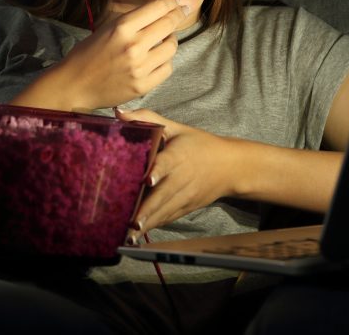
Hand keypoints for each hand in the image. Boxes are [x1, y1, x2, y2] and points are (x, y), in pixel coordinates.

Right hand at [14, 0, 188, 110]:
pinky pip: (167, 68)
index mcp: (122, 27)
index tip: (175, 0)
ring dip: (170, 40)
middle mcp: (134, 45)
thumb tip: (159, 9)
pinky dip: (165, 62)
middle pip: (169, 24)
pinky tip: (157, 60)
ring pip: (172, 47)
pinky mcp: (143, 85)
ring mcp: (140, 67)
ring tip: (163, 40)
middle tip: (180, 12)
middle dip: (177, 15)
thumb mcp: (108, 28)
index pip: (158, 7)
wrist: (75, 85)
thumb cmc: (88, 53)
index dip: (171, 1)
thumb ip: (133, 20)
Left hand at [116, 109, 240, 234]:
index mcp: (179, 155)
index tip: (148, 179)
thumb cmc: (199, 144)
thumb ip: (147, 118)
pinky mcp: (188, 206)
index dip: (158, 171)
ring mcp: (186, 195)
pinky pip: (170, 217)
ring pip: (166, 210)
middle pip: (164, 194)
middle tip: (131, 221)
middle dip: (148, 208)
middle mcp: (183, 177)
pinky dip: (156, 225)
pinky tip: (140, 233)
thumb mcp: (176, 127)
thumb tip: (118, 113)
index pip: (168, 163)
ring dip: (149, 222)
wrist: (230, 166)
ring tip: (130, 234)